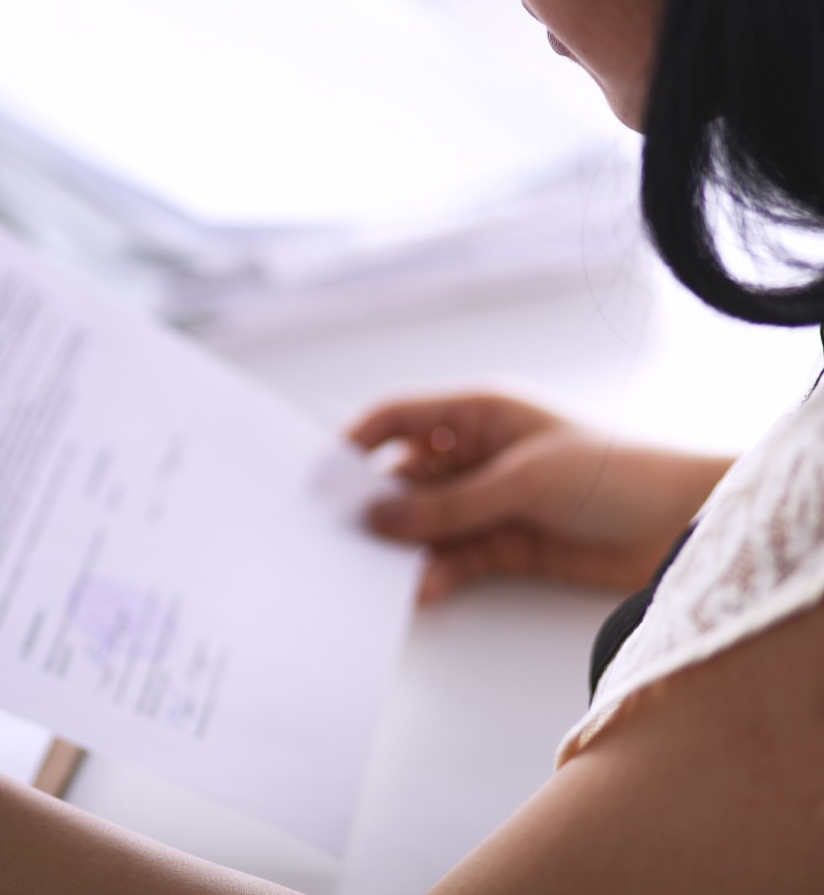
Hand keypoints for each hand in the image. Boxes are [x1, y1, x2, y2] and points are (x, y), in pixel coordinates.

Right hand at [347, 392, 731, 602]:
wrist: (684, 524)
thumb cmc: (614, 472)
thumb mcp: (522, 480)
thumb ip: (447, 504)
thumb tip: (377, 516)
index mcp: (476, 414)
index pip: (396, 419)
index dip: (355, 444)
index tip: (321, 479)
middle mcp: (473, 455)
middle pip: (402, 477)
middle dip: (374, 506)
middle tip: (340, 537)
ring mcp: (486, 501)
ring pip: (424, 523)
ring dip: (403, 547)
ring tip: (373, 575)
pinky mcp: (503, 545)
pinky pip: (452, 558)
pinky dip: (435, 574)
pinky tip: (420, 590)